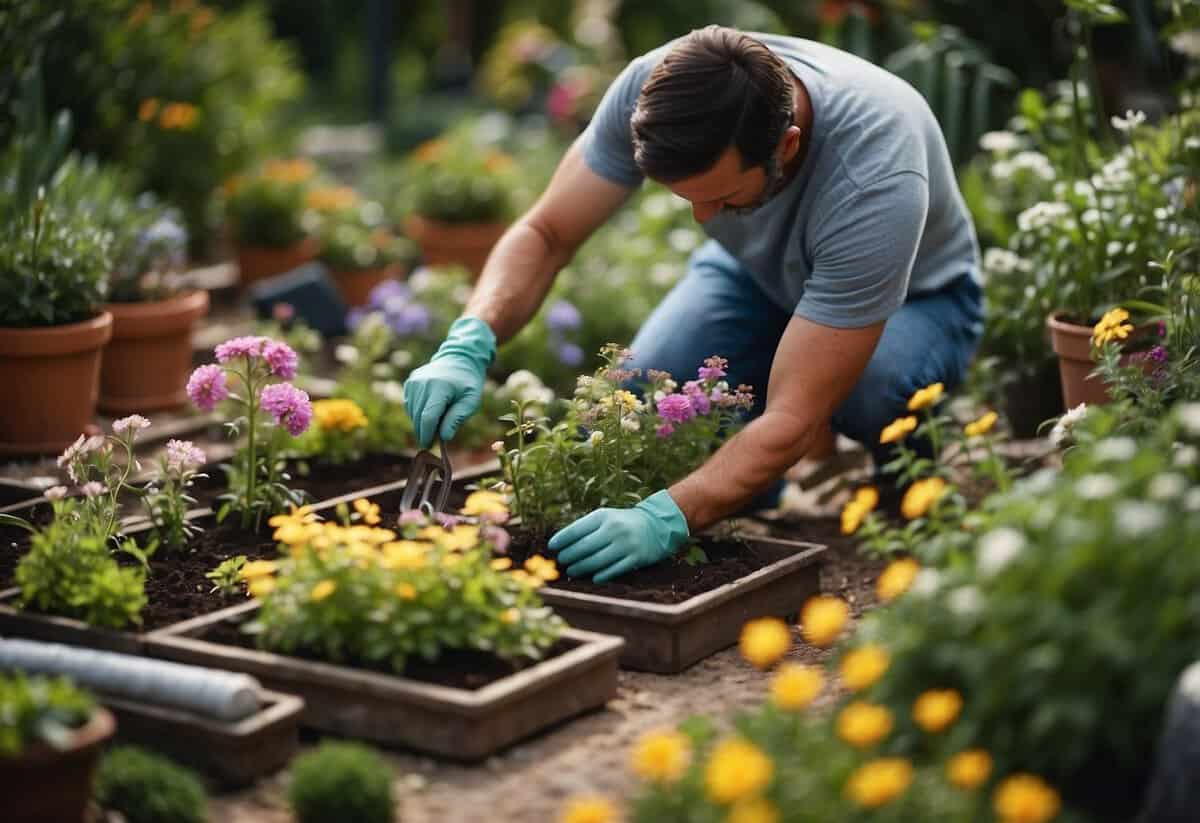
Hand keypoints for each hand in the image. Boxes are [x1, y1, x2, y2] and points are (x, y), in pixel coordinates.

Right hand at [403, 316, 495, 448]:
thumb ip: (457, 418)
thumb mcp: (471, 401)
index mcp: (439, 387)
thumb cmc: (468, 383)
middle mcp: (422, 384)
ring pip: (412, 413)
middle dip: (425, 431)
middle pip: (418, 417)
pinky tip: (431, 409)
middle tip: (435, 439)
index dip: (427, 435)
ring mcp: (413, 382)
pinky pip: (410, 406)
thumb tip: (444, 437)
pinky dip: (418, 413)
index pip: (428, 418)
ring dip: (422, 422)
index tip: (429, 446)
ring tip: (437, 419)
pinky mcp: (409, 383)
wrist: (459, 359)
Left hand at [548, 490, 689, 582]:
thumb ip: (587, 528)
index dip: (562, 539)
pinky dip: (602, 575)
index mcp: (604, 517)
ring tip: (571, 571)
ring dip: (581, 568)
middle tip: (561, 561)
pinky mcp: (636, 557)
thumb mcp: (606, 517)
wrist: (657, 525)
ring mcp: (626, 544)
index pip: (577, 529)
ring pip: (597, 561)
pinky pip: (614, 570)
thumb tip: (562, 544)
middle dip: (569, 556)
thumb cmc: (622, 523)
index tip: (552, 547)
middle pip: (584, 547)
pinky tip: (593, 578)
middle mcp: (614, 529)